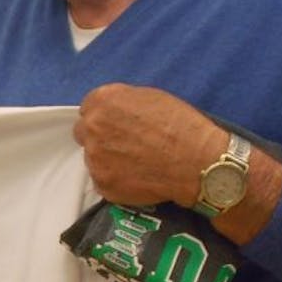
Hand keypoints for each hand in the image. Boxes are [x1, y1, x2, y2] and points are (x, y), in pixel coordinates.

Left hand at [72, 83, 222, 208]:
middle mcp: (92, 128)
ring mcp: (94, 158)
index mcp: (103, 101)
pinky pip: (103, 179)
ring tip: (136, 163)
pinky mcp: (102, 184)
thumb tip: (113, 110)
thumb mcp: (151, 97)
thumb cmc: (180, 125)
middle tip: (124, 144)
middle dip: (100, 136)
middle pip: (84, 132)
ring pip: (93, 157)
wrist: (196, 163)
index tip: (117, 124)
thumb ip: (123, 102)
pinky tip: (137, 177)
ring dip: (107, 159)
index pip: (89, 107)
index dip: (105, 116)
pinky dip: (116, 179)